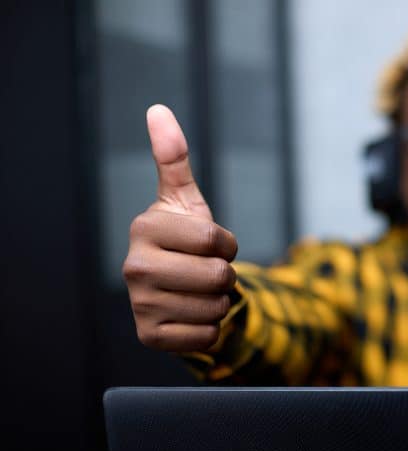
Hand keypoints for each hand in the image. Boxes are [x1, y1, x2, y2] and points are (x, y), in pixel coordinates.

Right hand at [123, 105, 237, 351]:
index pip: (215, 240)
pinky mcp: (150, 336)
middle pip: (217, 276)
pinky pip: (207, 335)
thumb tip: (158, 110)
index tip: (214, 244)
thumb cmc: (184, 239)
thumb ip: (173, 158)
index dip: (227, 244)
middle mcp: (134, 267)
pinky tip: (193, 314)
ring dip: (220, 301)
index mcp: (144, 228)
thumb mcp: (184, 200)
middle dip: (226, 274)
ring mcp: (140, 305)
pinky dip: (211, 328)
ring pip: (216, 307)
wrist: (175, 287)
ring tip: (200, 291)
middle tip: (208, 270)